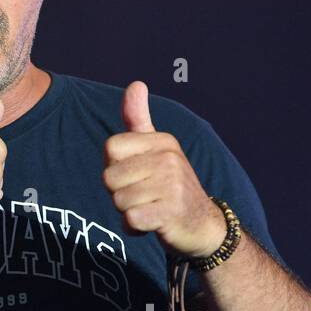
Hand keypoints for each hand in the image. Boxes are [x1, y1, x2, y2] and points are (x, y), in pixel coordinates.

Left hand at [102, 80, 225, 259]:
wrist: (201, 226)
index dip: (115, 166)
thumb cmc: (169, 186)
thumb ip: (138, 119)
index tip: (135, 174)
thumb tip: (136, 83)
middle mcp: (169, 159)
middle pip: (109, 177)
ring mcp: (172, 186)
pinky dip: (134, 227)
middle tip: (144, 195)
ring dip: (127, 211)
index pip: (110, 148)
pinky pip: (130, 219)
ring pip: (118, 200)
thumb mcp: (156, 149)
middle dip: (119, 192)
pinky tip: (151, 223)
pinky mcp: (171, 213)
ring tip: (149, 208)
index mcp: (162, 140)